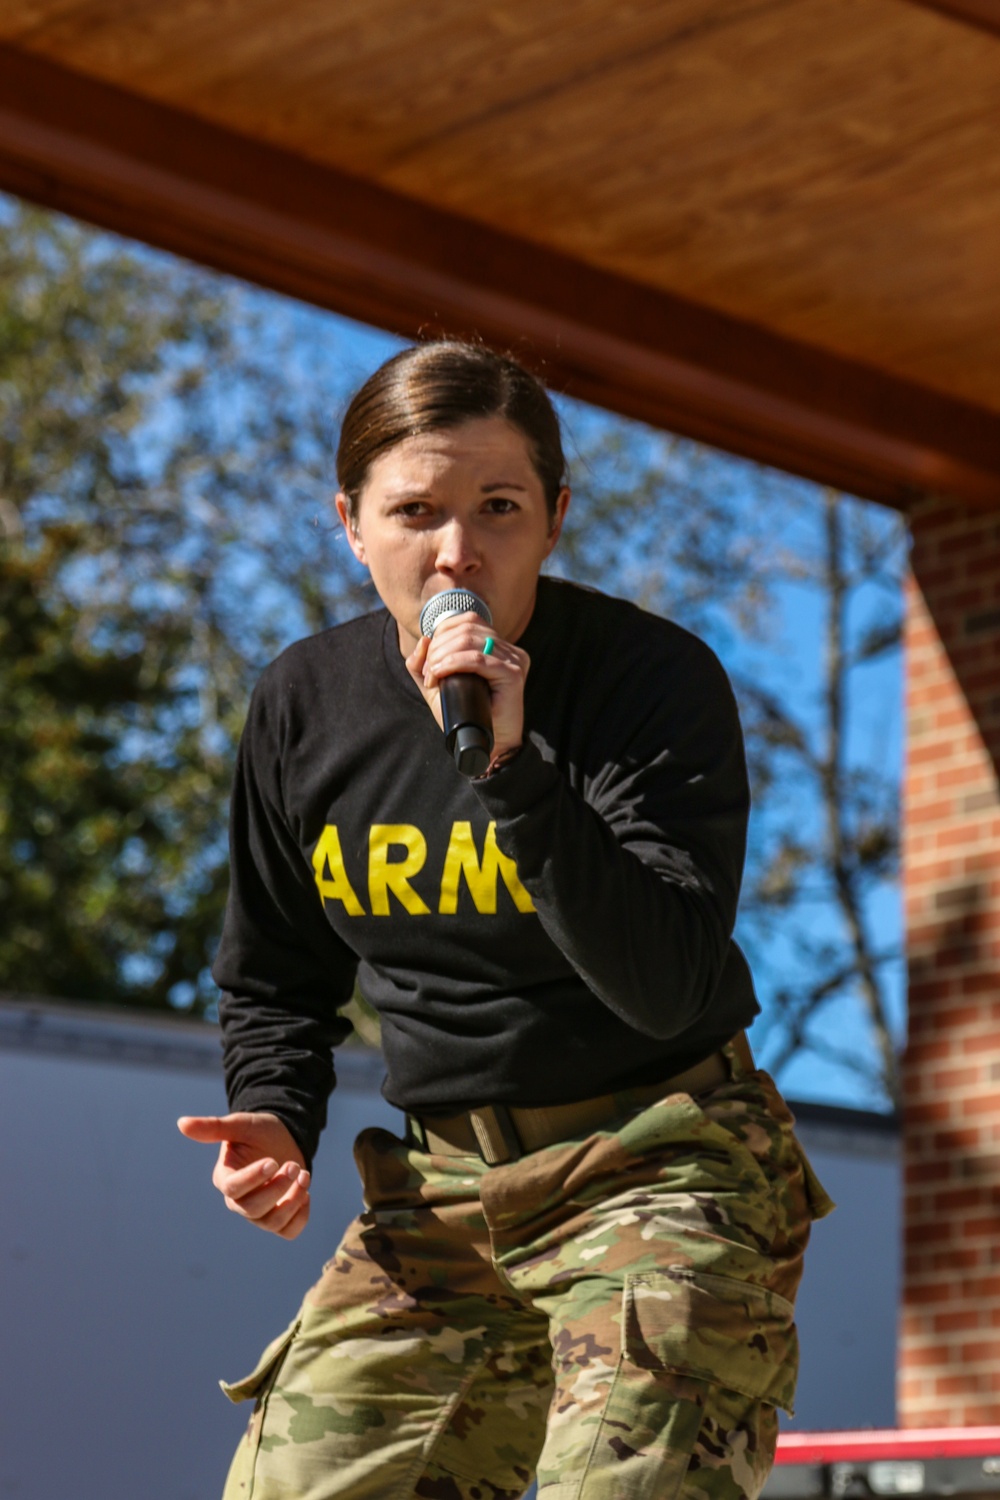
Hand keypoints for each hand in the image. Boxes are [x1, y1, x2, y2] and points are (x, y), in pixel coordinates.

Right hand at [177, 1111, 310, 1239]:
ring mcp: (260, 1213)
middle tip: (292, 1165)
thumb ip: (213, 1127)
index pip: (233, 1189)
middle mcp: (239, 1201)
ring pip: (272, 1223)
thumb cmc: (258, 1132)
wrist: (282, 1138)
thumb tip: (181, 1123)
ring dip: (293, 1201)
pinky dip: (301, 1216)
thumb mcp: (240, 1125)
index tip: (273, 1162)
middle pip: (253, 1209)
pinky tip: (306, 1193)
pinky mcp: (280, 1217)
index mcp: (226, 1178)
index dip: (253, 1179)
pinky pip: (289, 1231)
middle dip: (277, 1189)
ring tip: (304, 1175)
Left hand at [405, 611, 528, 762]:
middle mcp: (507, 649)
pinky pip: (477, 659)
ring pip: (469, 640)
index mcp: (495, 645)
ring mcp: (513, 659)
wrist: (487, 744)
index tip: (429, 662)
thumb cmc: (465, 716)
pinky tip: (439, 673)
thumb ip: (423, 665)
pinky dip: (453, 663)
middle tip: (428, 673)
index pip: (466, 620)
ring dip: (442, 655)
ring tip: (432, 676)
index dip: (441, 634)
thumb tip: (423, 639)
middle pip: (466, 628)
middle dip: (438, 647)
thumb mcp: (437, 688)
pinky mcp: (513, 674)